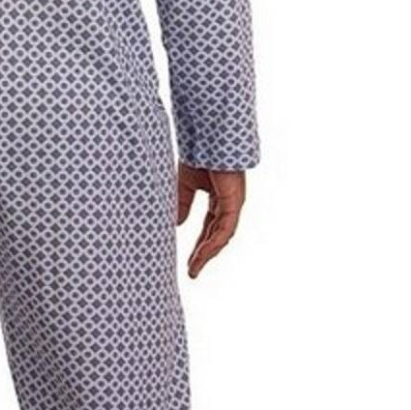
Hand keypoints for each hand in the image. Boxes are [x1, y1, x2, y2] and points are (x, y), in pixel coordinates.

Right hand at [177, 163, 245, 278]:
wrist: (207, 139)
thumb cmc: (198, 154)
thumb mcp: (185, 185)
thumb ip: (182, 204)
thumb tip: (176, 224)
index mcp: (217, 198)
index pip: (209, 227)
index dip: (199, 244)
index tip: (189, 261)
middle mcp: (227, 203)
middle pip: (216, 235)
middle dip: (203, 254)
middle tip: (192, 271)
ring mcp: (233, 203)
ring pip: (222, 236)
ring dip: (207, 252)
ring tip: (194, 267)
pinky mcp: (234, 201)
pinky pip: (225, 228)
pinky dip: (214, 241)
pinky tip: (203, 252)